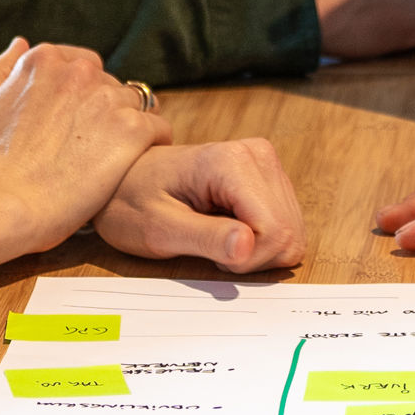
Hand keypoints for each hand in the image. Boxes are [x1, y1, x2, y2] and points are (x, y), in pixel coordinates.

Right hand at [0, 39, 169, 280]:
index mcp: (43, 61)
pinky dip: (153, 143)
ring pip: (135, 104)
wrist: (4, 203)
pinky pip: (158, 128)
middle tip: (92, 147)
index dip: (81, 96)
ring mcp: (108, 98)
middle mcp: (79, 71)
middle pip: (109, 84)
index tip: (75, 123)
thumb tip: (20, 44)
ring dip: (128, 126)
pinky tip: (137, 164)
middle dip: (104, 110)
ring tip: (116, 158)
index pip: (81, 65)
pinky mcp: (132, 129)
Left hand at [94, 140, 307, 273]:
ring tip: (216, 237)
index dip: (246, 258)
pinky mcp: (268, 177)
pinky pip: (285, 225)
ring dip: (257, 249)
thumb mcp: (158, 229)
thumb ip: (204, 238)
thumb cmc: (131, 201)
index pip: (273, 229)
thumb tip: (247, 246)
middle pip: (288, 232)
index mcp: (230, 162)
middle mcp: (257, 155)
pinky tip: (228, 230)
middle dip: (253, 255)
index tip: (209, 255)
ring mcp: (266, 163)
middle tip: (211, 248)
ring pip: (291, 231)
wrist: (123, 179)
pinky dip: (260, 241)